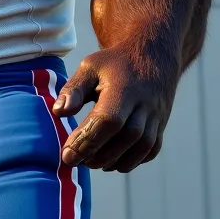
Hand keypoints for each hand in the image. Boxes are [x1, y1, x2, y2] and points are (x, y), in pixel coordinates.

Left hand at [52, 46, 176, 172]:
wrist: (153, 55)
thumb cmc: (115, 64)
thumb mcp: (90, 67)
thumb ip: (73, 89)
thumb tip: (59, 112)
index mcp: (124, 89)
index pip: (108, 120)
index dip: (87, 140)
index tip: (67, 155)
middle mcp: (144, 104)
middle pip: (126, 137)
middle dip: (99, 155)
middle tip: (77, 160)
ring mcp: (156, 116)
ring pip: (141, 147)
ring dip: (116, 161)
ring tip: (92, 163)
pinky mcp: (161, 125)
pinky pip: (151, 150)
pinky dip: (133, 161)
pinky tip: (113, 162)